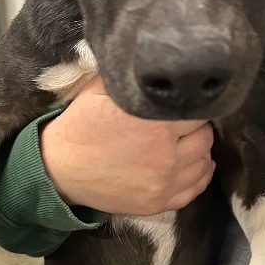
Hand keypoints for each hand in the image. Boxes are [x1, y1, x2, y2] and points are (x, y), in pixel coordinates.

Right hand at [40, 76, 214, 214]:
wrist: (60, 169)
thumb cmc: (81, 125)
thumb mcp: (102, 89)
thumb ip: (135, 79)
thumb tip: (161, 62)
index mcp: (154, 123)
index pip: (197, 110)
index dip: (190, 105)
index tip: (182, 103)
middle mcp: (165, 155)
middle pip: (205, 136)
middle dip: (195, 127)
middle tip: (181, 123)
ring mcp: (163, 182)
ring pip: (204, 162)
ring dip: (198, 150)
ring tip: (183, 143)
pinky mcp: (158, 203)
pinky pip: (195, 188)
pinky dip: (198, 175)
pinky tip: (191, 164)